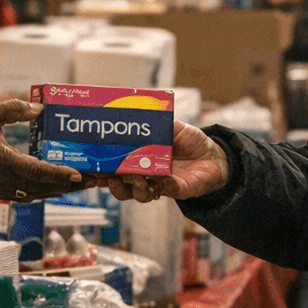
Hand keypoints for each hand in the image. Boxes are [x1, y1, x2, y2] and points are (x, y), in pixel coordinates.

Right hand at [0, 100, 82, 201]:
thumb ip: (13, 109)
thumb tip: (39, 107)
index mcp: (2, 161)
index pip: (38, 172)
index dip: (60, 175)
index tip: (80, 174)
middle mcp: (3, 180)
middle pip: (44, 188)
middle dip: (71, 185)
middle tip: (95, 179)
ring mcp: (0, 188)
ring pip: (37, 194)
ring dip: (59, 190)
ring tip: (81, 183)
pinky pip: (27, 195)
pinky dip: (44, 192)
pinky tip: (54, 186)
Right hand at [96, 120, 228, 201]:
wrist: (215, 155)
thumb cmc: (191, 142)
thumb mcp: (173, 127)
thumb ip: (158, 124)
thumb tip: (141, 113)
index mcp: (140, 160)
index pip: (117, 168)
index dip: (103, 171)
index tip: (91, 169)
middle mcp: (147, 175)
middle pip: (122, 187)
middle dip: (113, 184)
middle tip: (108, 177)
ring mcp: (161, 184)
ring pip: (140, 195)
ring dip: (135, 188)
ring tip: (136, 177)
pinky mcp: (178, 191)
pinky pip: (167, 192)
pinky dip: (164, 186)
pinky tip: (163, 179)